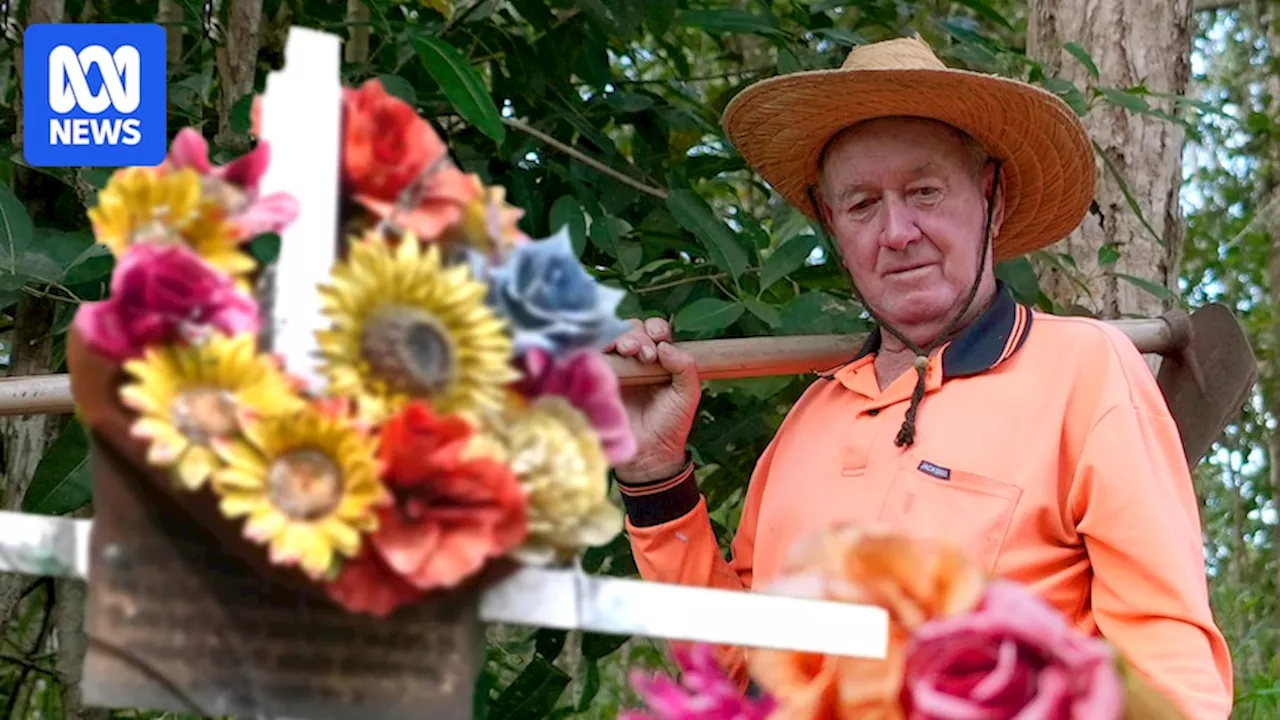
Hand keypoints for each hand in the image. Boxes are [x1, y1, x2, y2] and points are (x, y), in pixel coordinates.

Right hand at [605, 317, 700, 483]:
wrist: (649, 454)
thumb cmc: (670, 425)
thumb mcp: (688, 395)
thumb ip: (685, 368)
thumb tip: (665, 347)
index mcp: (660, 360)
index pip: (655, 332)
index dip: (656, 330)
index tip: (660, 342)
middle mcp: (636, 360)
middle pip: (633, 330)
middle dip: (639, 335)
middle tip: (645, 355)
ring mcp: (617, 369)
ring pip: (613, 339)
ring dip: (622, 338)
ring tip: (629, 352)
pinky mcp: (599, 379)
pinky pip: (596, 356)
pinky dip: (601, 348)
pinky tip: (610, 353)